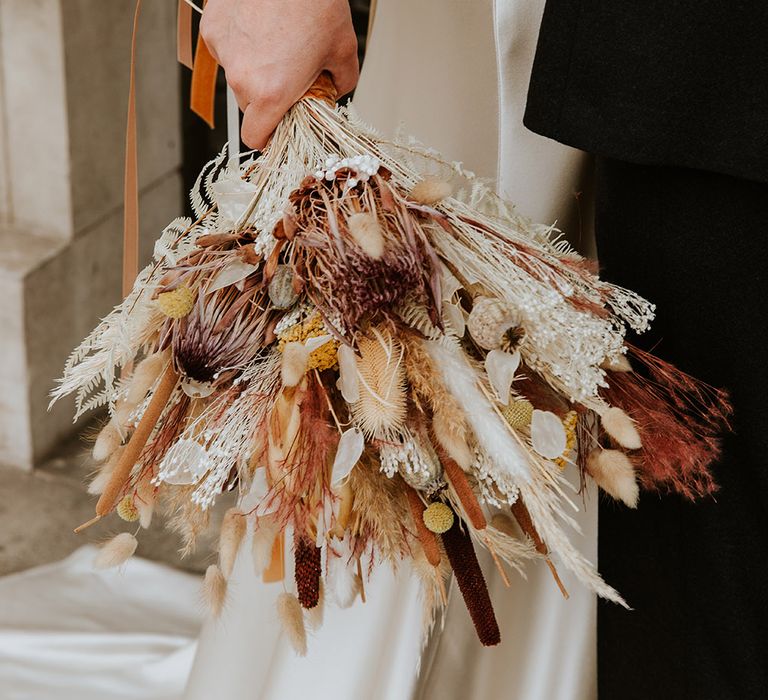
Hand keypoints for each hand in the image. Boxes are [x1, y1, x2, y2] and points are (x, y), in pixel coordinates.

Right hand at [201, 0, 358, 148]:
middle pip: (249, 107)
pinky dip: (241, 44)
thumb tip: (335, 92)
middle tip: (288, 76)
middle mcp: (242, 78)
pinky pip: (226, 49)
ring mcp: (224, 52)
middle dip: (266, 99)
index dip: (267, 137)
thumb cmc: (317, 4)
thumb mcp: (343, 50)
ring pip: (237, 76)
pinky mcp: (212, 28)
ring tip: (276, 43)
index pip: (255, 137)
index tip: (277, 129)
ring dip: (253, 69)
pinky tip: (260, 26)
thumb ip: (341, 83)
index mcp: (272, 93)